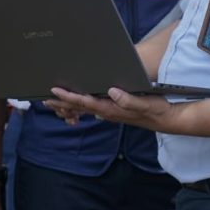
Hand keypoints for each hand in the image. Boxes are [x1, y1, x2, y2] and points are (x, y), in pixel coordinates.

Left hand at [46, 86, 175, 131]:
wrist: (166, 119)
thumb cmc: (156, 109)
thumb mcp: (145, 103)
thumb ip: (128, 99)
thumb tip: (111, 92)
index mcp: (112, 108)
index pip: (86, 102)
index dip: (70, 97)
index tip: (55, 91)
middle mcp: (108, 111)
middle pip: (80, 107)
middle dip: (62, 103)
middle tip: (43, 99)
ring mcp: (110, 112)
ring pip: (85, 108)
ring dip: (68, 105)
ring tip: (53, 101)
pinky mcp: (114, 110)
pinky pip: (93, 108)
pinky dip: (80, 105)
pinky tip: (75, 104)